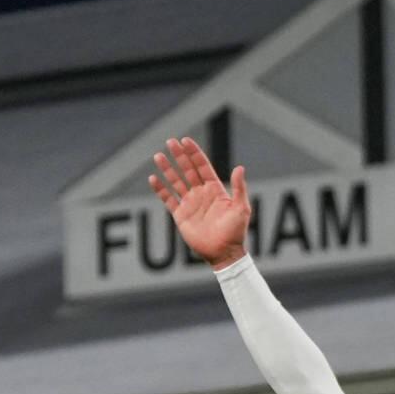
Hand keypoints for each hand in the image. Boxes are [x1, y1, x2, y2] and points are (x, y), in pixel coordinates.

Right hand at [146, 136, 250, 267]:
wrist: (224, 253)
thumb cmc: (235, 232)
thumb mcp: (241, 208)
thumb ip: (238, 188)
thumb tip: (240, 167)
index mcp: (216, 190)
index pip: (203, 167)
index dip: (194, 153)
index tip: (185, 140)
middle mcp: (201, 194)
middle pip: (188, 170)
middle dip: (179, 156)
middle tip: (170, 141)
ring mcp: (190, 203)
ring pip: (176, 181)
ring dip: (167, 168)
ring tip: (158, 156)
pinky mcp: (180, 215)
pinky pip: (168, 199)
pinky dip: (160, 189)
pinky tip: (153, 178)